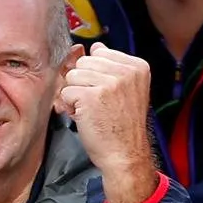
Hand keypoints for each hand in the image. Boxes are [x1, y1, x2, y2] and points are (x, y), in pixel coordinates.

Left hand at [59, 42, 157, 202]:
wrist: (126, 155)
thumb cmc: (123, 127)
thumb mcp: (127, 90)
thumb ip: (112, 67)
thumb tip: (95, 46)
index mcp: (137, 66)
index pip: (99, 52)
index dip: (95, 75)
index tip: (106, 94)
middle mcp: (125, 71)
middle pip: (83, 62)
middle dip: (83, 84)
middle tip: (97, 105)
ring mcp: (109, 82)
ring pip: (72, 76)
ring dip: (75, 95)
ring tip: (92, 111)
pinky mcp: (91, 96)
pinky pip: (65, 92)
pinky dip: (70, 107)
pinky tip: (86, 118)